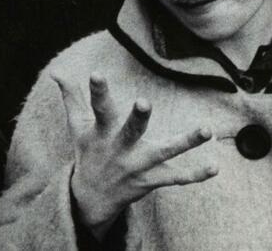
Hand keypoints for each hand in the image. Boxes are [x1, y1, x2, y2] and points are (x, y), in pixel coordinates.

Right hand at [53, 72, 216, 240]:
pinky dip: (195, 174)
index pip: (98, 108)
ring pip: (164, 153)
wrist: (91, 198)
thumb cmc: (87, 152)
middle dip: (138, 119)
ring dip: (186, 142)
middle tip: (144, 102)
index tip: (96, 73)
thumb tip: (56, 72)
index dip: (97, 92)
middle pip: (130, 132)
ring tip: (207, 129)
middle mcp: (119, 149)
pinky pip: (175, 178)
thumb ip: (71, 97)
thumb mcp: (77, 126)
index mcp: (101, 132)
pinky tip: (215, 166)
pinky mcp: (151, 180)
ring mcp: (137, 166)